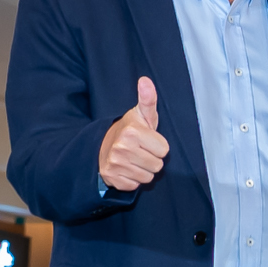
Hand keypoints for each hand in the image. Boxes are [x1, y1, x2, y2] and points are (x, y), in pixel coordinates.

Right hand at [100, 75, 170, 190]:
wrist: (103, 145)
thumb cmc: (130, 130)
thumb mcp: (142, 114)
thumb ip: (148, 99)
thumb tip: (146, 81)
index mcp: (132, 132)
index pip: (165, 150)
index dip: (158, 146)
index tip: (147, 140)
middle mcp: (121, 148)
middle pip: (157, 165)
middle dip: (152, 159)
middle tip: (141, 150)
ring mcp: (115, 164)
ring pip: (147, 177)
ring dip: (143, 170)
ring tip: (134, 159)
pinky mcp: (111, 178)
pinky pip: (135, 185)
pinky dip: (132, 179)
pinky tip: (126, 168)